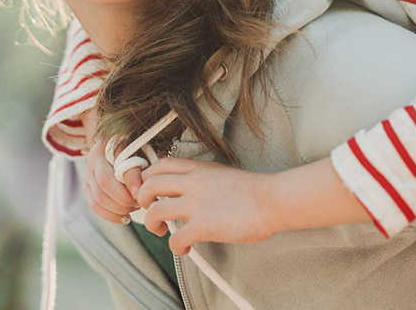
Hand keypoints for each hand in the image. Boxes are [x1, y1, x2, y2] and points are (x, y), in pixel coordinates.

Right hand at [80, 108, 143, 223]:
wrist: (116, 144)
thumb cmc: (135, 147)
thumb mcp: (142, 150)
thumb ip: (140, 166)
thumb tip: (141, 190)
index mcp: (109, 145)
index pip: (116, 165)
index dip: (131, 181)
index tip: (142, 194)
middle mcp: (95, 158)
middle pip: (104, 186)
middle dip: (125, 200)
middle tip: (142, 202)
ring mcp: (88, 174)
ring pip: (99, 199)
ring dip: (120, 209)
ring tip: (136, 207)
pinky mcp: (86, 188)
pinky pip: (95, 207)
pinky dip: (111, 216)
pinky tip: (126, 218)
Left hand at [137, 157, 276, 255]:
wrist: (272, 200)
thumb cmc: (254, 190)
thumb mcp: (222, 173)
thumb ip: (202, 179)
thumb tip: (190, 192)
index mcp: (198, 168)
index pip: (159, 165)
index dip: (147, 178)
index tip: (151, 191)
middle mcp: (193, 183)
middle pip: (148, 185)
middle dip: (142, 200)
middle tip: (150, 210)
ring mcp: (196, 204)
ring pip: (154, 211)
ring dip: (152, 224)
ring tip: (162, 230)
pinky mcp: (203, 226)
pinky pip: (175, 238)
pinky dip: (175, 247)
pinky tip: (185, 249)